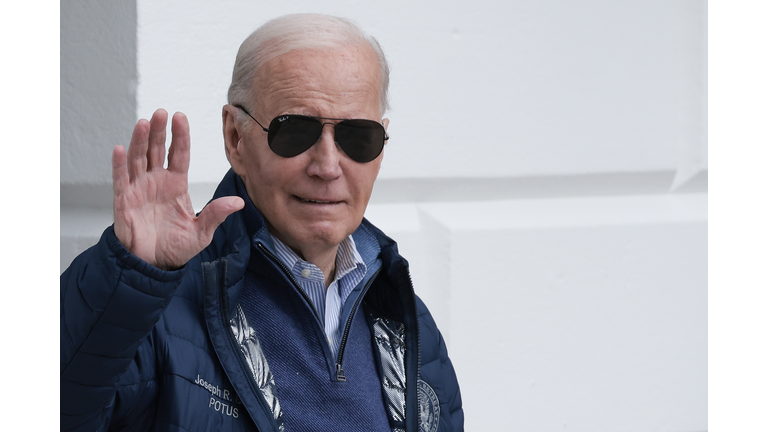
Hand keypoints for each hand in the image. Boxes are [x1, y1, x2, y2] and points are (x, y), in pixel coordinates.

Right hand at [112, 109, 243, 269]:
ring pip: (138, 159)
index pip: (179, 155)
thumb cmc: (175, 247)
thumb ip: (216, 214)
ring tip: (145, 123)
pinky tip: (120, 148)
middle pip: (157, 151)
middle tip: (162, 113)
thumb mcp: (202, 232)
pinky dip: (119, 165)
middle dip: (160, 131)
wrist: (153, 265)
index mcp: (176, 185)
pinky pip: (120, 180)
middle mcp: (156, 182)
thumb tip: (239, 202)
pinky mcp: (123, 201)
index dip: (180, 136)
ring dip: (140, 141)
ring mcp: (139, 189)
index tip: (181, 116)